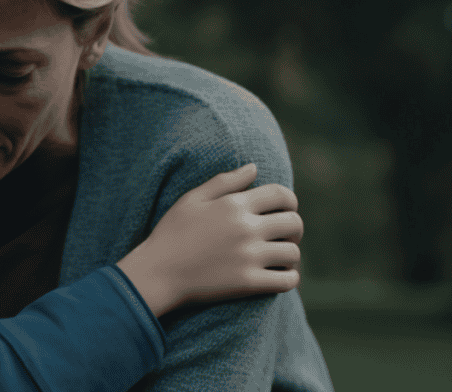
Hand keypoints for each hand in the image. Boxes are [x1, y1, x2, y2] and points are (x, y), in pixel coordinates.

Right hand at [117, 163, 302, 316]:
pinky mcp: (248, 283)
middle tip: (283, 236)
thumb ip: (224, 181)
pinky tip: (279, 276)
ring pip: (292, 253)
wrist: (157, 273)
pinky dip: (289, 278)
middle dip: (293, 228)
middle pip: (293, 223)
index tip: (283, 211)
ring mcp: (248, 256)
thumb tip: (254, 167)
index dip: (289, 201)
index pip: (281, 195)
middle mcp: (245, 228)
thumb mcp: (191, 199)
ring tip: (278, 258)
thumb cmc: (171, 233)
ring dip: (289, 254)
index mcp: (233, 205)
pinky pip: (287, 280)